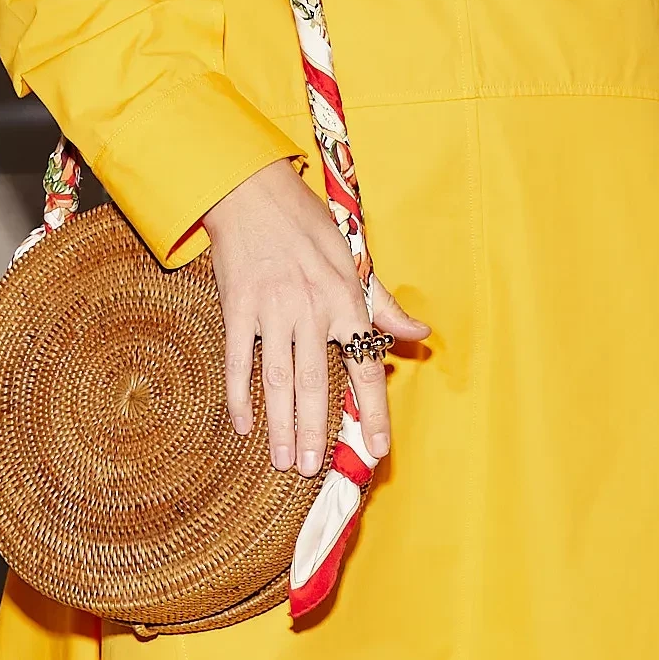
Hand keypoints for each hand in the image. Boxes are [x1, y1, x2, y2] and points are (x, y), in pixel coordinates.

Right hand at [201, 160, 425, 476]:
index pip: (365, 365)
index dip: (372, 410)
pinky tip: (244, 426)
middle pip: (317, 383)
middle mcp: (311, 309)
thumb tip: (420, 333)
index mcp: (345, 299)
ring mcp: (272, 310)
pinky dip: (239, 395)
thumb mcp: (354, 257)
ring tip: (285, 461)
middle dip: (317, 430)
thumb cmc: (306, 223)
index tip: (376, 449)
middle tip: (315, 469)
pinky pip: (240, 361)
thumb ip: (383, 303)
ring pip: (279, 380)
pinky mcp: (238, 308)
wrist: (251, 190)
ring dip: (282, 425)